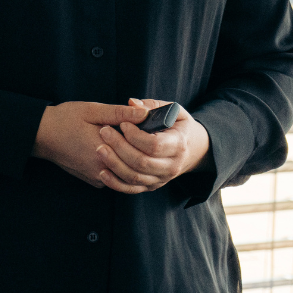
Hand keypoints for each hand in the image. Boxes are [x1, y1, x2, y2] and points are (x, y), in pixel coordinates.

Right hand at [31, 100, 148, 187]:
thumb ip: (120, 113)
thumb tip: (144, 113)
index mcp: (103, 149)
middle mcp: (102, 169)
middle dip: (143, 147)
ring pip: (127, 173)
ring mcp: (98, 177)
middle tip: (145, 130)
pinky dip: (123, 165)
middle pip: (135, 163)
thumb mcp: (93, 110)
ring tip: (135, 139)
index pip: (137, 146)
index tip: (150, 121)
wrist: (43, 136)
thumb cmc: (66, 119)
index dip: (146, 134)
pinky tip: (123, 150)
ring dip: (134, 158)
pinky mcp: (95, 181)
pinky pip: (116, 176)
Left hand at [95, 98, 210, 194]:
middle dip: (119, 147)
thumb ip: (152, 106)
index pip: (154, 145)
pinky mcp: (151, 186)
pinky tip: (102, 173)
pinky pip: (132, 189)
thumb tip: (132, 103)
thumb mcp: (173, 110)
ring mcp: (161, 179)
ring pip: (134, 177)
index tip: (122, 123)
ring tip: (100, 148)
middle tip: (104, 131)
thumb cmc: (179, 125)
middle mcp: (171, 166)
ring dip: (114, 164)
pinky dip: (115, 183)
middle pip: (141, 162)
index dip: (135, 136)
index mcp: (178, 145)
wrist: (192, 150)